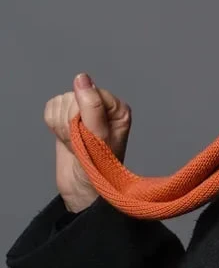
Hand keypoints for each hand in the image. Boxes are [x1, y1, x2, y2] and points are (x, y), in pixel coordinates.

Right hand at [44, 73, 131, 212]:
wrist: (83, 190)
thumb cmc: (99, 169)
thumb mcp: (97, 139)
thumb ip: (91, 107)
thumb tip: (82, 78)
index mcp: (118, 109)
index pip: (91, 93)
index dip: (82, 114)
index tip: (87, 134)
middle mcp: (103, 106)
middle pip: (73, 96)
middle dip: (70, 122)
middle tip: (80, 142)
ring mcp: (85, 111)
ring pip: (61, 102)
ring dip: (61, 126)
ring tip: (74, 143)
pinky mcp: (68, 117)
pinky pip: (51, 108)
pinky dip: (54, 126)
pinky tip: (66, 138)